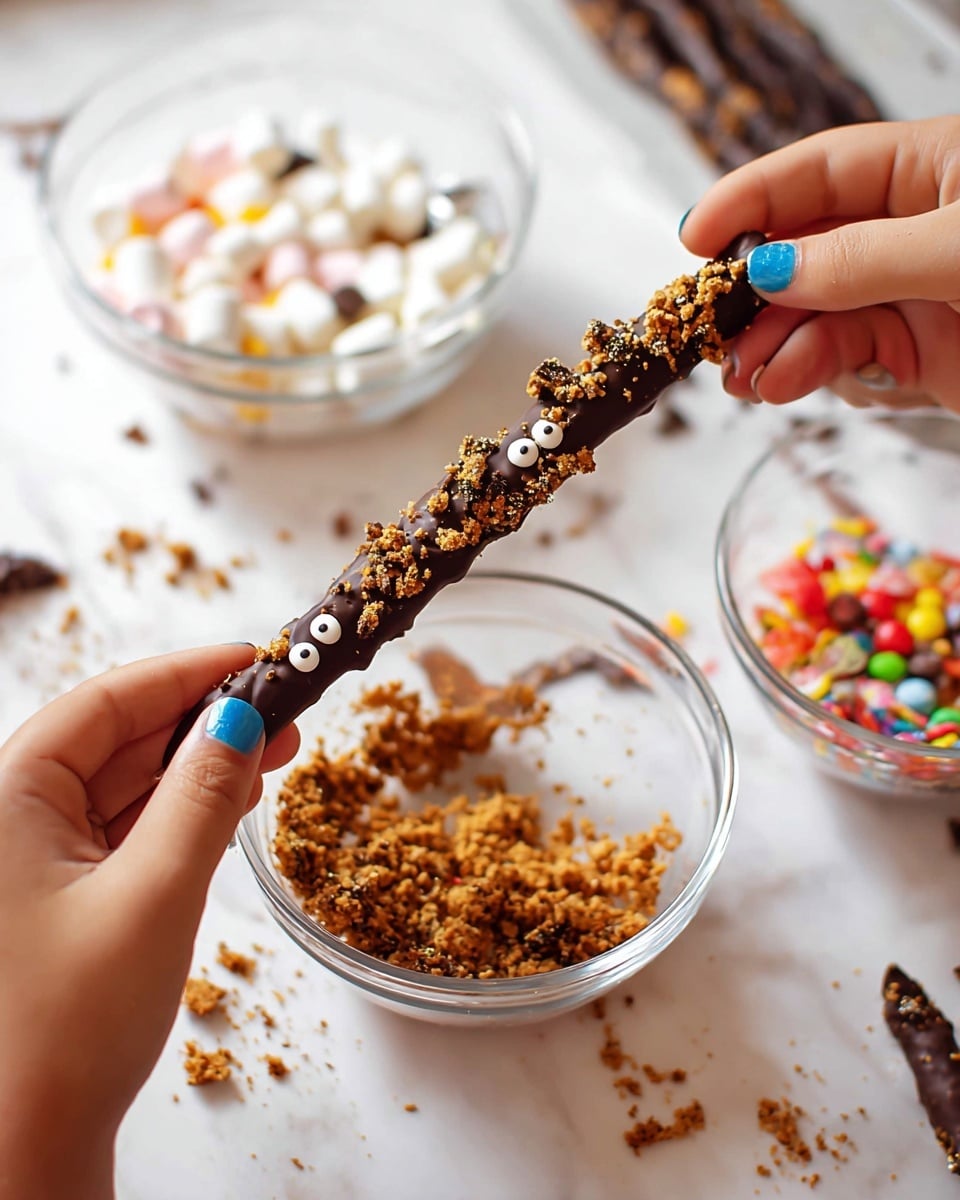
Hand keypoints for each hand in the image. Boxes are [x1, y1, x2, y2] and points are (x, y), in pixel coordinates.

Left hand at [0, 645, 298, 1199]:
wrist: (23, 1150)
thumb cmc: (64, 1030)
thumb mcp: (154, 893)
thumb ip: (203, 796)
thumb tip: (240, 719)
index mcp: (6, 797)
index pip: (104, 700)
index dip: (186, 672)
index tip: (254, 655)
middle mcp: (11, 817)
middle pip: (117, 737)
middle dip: (202, 720)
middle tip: (281, 708)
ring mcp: (31, 859)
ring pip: (126, 784)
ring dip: (197, 766)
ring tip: (272, 751)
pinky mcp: (59, 898)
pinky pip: (125, 830)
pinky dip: (180, 812)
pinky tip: (230, 803)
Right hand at [680, 115, 959, 411]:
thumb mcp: (956, 249)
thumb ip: (863, 259)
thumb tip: (772, 269)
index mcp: (931, 170)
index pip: (820, 173)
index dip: (751, 199)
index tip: (693, 237)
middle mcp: (913, 231)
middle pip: (804, 252)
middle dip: (752, 293)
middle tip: (710, 325)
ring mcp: (911, 296)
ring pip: (814, 315)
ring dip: (772, 345)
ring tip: (747, 373)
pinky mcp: (918, 354)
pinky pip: (843, 360)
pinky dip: (807, 373)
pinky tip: (785, 382)